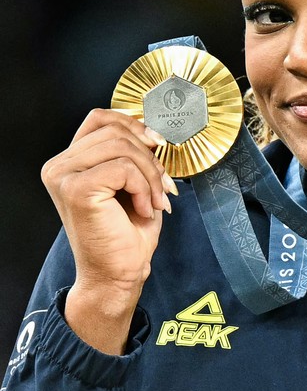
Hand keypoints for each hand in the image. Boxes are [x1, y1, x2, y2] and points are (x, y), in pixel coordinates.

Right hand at [40, 108, 178, 352]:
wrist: (120, 272)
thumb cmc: (127, 231)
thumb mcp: (134, 181)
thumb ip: (132, 152)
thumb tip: (153, 130)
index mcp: (71, 160)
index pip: (101, 118)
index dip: (134, 124)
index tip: (158, 144)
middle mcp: (59, 166)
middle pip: (115, 131)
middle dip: (150, 157)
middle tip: (163, 187)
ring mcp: (63, 177)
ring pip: (121, 147)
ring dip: (150, 174)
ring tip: (155, 200)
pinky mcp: (76, 189)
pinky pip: (123, 168)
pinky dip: (143, 186)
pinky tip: (143, 209)